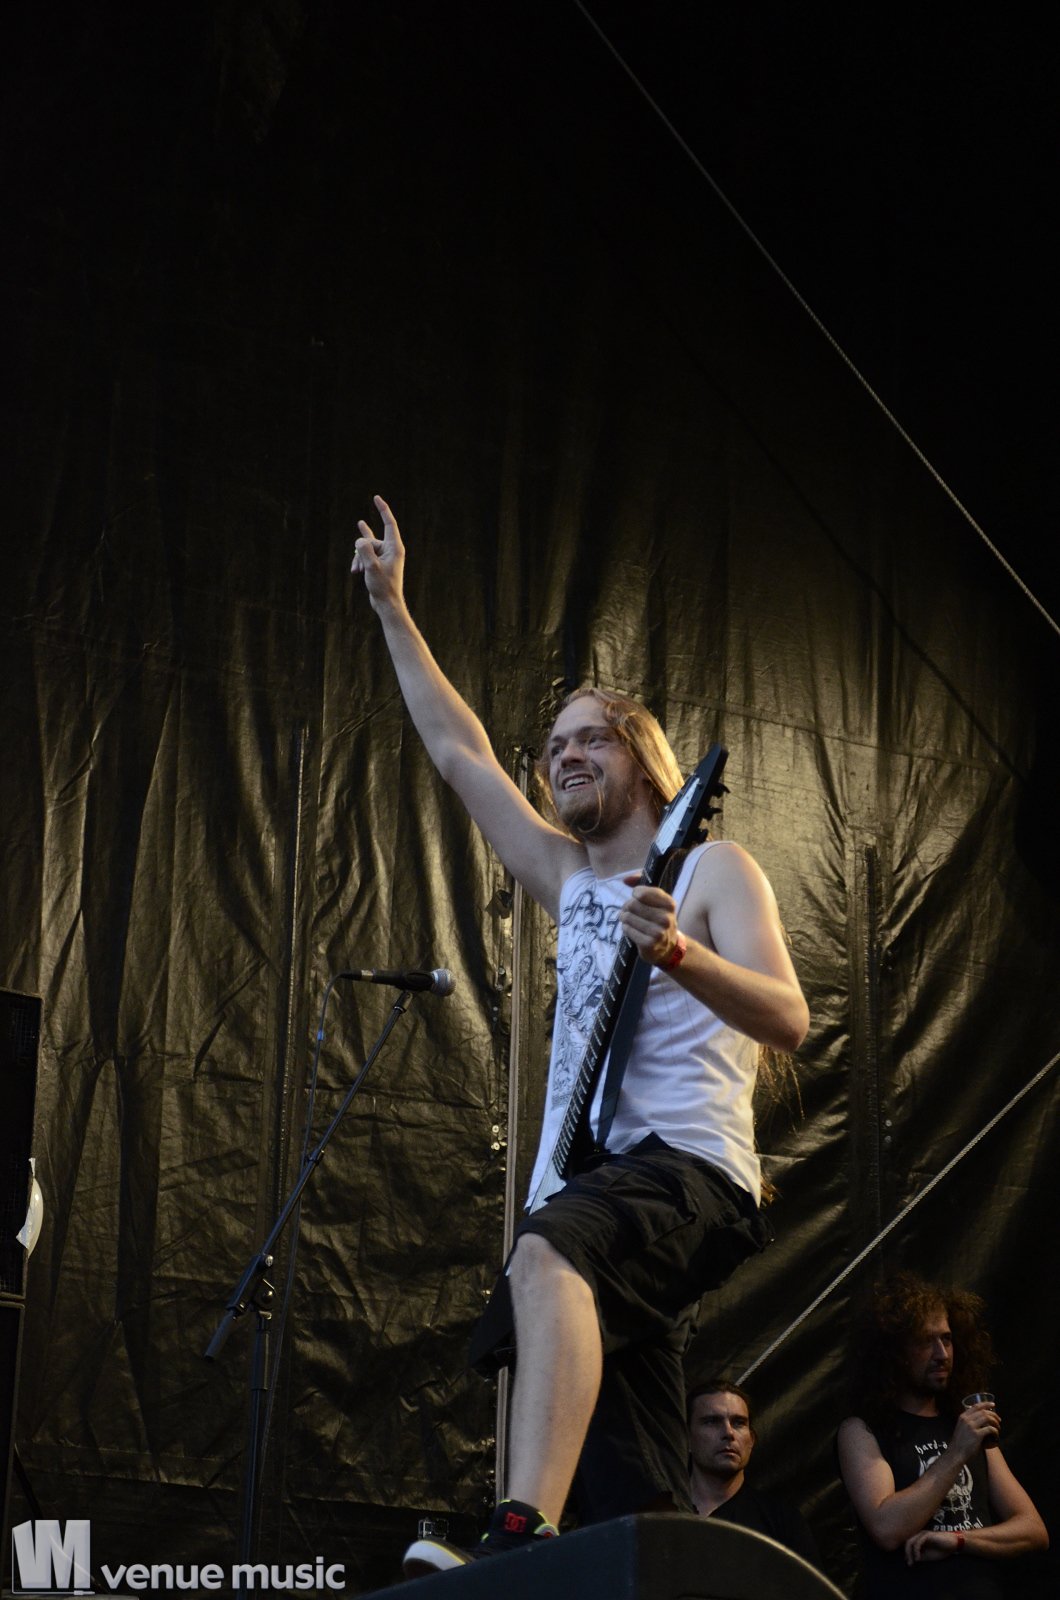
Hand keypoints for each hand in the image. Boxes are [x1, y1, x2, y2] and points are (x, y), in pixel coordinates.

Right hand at [351, 495, 405, 612]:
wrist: (386, 603)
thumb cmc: (383, 586)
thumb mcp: (371, 567)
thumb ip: (364, 551)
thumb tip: (359, 540)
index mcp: (395, 547)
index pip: (389, 523)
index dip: (383, 509)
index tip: (376, 498)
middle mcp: (391, 549)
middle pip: (370, 539)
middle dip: (361, 550)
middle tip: (363, 566)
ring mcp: (384, 556)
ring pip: (365, 548)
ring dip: (358, 558)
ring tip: (357, 571)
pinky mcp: (378, 562)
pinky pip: (365, 555)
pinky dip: (359, 562)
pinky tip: (355, 571)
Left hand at [619, 874, 681, 965]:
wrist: (668, 946)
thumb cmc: (658, 917)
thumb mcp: (656, 899)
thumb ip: (640, 883)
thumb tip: (625, 879)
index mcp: (669, 904)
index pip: (641, 893)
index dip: (635, 894)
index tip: (638, 898)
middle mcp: (666, 918)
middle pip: (632, 905)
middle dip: (627, 907)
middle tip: (631, 912)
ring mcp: (658, 932)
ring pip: (627, 917)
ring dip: (625, 918)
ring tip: (631, 921)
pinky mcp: (649, 944)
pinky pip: (627, 930)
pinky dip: (626, 929)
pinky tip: (633, 931)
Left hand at [905, 1529, 961, 1564]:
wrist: (953, 1544)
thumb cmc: (941, 1549)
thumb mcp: (928, 1556)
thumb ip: (920, 1556)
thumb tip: (910, 1560)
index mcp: (918, 1539)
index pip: (908, 1545)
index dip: (907, 1554)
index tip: (909, 1564)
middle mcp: (919, 1535)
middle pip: (907, 1543)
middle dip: (907, 1554)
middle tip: (909, 1564)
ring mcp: (922, 1534)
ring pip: (911, 1542)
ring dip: (910, 1553)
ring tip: (913, 1562)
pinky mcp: (927, 1535)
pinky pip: (918, 1542)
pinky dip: (916, 1551)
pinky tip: (918, 1558)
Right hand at [952, 1401, 1000, 1460]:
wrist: (956, 1453)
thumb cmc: (959, 1443)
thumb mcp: (961, 1428)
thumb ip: (968, 1423)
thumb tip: (980, 1421)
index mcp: (962, 1417)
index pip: (976, 1406)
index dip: (985, 1404)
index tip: (993, 1404)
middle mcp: (967, 1419)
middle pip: (983, 1411)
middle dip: (993, 1414)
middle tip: (999, 1419)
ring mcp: (971, 1427)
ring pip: (987, 1418)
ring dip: (995, 1422)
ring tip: (998, 1427)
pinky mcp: (977, 1435)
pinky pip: (990, 1429)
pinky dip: (995, 1431)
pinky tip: (996, 1434)